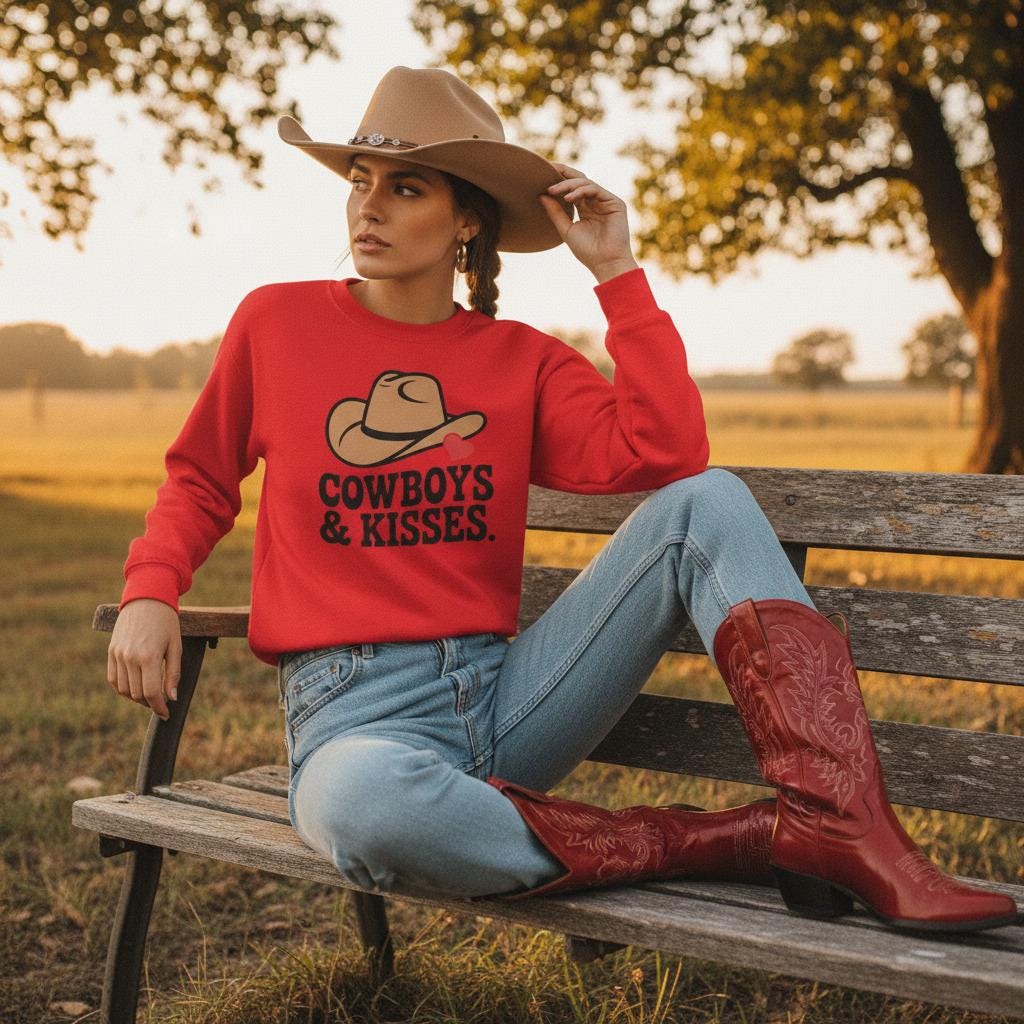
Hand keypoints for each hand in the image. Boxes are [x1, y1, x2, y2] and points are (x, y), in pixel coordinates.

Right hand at [108, 598, 181, 721]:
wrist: (147, 599)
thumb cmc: (166, 622)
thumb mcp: (176, 647)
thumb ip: (173, 674)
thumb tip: (171, 698)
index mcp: (148, 656)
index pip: (151, 693)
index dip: (159, 708)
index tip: (166, 715)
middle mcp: (129, 657)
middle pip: (137, 694)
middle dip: (150, 704)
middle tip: (161, 704)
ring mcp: (117, 655)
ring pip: (124, 690)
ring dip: (137, 697)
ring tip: (150, 696)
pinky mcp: (111, 652)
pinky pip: (113, 679)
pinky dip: (123, 688)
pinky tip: (136, 687)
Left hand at [538, 162, 639, 281]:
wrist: (605, 263)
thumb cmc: (587, 251)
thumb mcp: (566, 229)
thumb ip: (555, 212)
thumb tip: (541, 195)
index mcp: (585, 207)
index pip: (570, 188)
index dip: (558, 179)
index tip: (541, 174)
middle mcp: (595, 201)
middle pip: (578, 180)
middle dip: (562, 173)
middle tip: (546, 169)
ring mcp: (605, 201)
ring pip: (585, 183)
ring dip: (567, 184)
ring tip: (552, 190)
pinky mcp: (614, 202)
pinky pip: (595, 189)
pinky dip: (580, 191)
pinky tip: (568, 198)